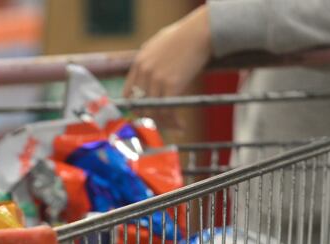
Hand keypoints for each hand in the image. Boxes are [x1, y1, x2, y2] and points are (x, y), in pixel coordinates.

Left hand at [124, 6, 212, 124]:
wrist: (201, 31)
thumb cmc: (185, 35)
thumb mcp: (159, 45)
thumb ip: (151, 60)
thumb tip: (151, 75)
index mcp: (139, 62)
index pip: (128, 94)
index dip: (136, 108)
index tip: (146, 116)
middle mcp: (144, 71)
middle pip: (141, 106)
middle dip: (151, 119)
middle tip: (164, 125)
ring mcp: (156, 78)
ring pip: (154, 111)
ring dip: (165, 124)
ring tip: (176, 127)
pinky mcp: (172, 84)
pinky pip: (168, 110)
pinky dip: (174, 121)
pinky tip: (182, 125)